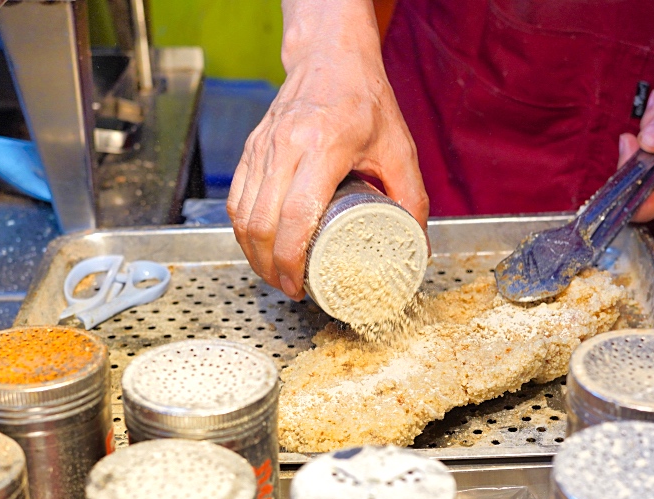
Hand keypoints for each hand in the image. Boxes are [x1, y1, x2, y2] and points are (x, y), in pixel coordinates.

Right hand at [227, 22, 426, 299]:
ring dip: (253, 253)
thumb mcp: (399, 148)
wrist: (330, 55)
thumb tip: (416, 248)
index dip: (292, 259)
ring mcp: (262, 147)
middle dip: (270, 267)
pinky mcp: (251, 148)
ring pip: (242, 214)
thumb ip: (411, 198)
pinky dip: (242, 230)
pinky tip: (258, 247)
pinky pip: (236, 199)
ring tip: (275, 275)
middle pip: (262, 223)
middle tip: (290, 288)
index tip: (300, 284)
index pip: (297, 215)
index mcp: (323, 146)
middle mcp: (286, 146)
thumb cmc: (365, 99)